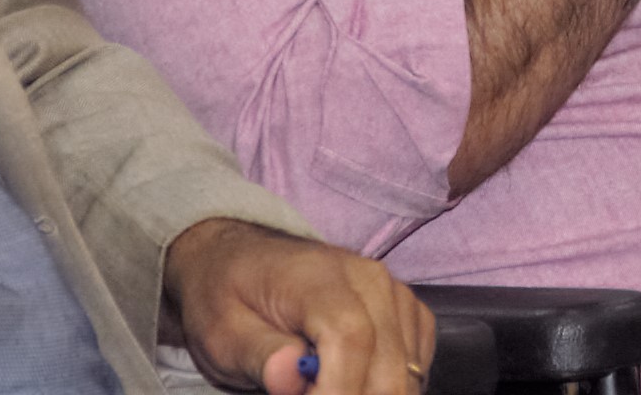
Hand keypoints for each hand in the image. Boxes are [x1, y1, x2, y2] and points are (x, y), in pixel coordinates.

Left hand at [162, 220, 433, 394]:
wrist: (239, 259)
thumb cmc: (229, 296)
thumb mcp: (224, 331)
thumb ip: (259, 354)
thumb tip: (290, 377)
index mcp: (320, 278)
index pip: (351, 340)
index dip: (338, 392)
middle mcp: (370, 280)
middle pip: (389, 368)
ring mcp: (394, 293)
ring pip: (407, 374)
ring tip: (322, 390)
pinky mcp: (406, 310)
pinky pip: (416, 364)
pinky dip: (387, 386)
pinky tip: (351, 385)